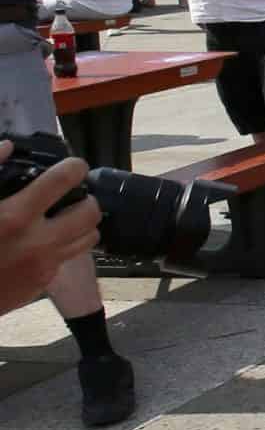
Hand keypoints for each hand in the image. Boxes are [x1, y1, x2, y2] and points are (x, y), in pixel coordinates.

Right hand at [0, 141, 103, 307]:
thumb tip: (8, 146)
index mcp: (14, 216)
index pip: (63, 181)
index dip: (74, 167)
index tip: (73, 167)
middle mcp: (37, 242)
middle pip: (90, 212)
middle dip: (86, 198)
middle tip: (71, 195)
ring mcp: (43, 265)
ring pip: (89, 237)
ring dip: (82, 223)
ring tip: (64, 217)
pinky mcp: (42, 283)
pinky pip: (67, 258)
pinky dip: (63, 245)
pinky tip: (43, 241)